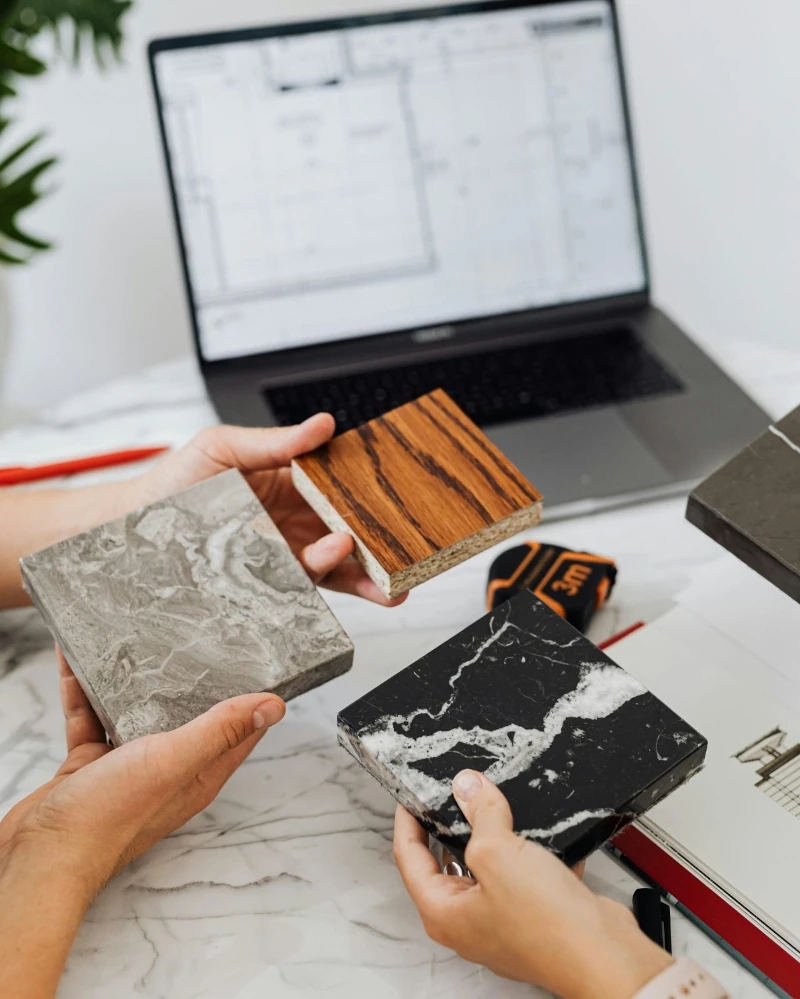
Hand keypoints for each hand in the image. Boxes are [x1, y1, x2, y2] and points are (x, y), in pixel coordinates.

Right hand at [0, 649, 285, 896]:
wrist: (42, 854)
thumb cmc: (109, 818)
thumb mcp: (174, 761)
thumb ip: (220, 730)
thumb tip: (274, 706)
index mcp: (198, 772)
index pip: (237, 730)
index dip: (249, 698)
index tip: (255, 661)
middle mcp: (166, 770)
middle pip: (184, 714)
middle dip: (184, 677)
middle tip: (187, 637)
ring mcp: (127, 767)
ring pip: (132, 711)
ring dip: (127, 680)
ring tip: (123, 639)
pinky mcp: (90, 765)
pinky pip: (89, 719)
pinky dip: (83, 692)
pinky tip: (74, 664)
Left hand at [130, 415, 403, 606]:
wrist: (128, 529)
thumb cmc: (173, 483)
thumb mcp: (222, 447)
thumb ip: (273, 442)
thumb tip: (323, 425)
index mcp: (290, 486)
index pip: (341, 493)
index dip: (371, 502)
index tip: (394, 508)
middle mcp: (292, 524)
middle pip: (346, 536)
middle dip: (379, 551)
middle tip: (401, 561)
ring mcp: (279, 557)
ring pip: (333, 569)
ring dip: (363, 578)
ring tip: (385, 586)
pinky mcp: (263, 585)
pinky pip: (302, 591)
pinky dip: (327, 593)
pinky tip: (344, 592)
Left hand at [393, 770, 672, 998]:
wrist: (605, 954)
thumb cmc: (548, 927)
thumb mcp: (498, 852)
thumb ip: (479, 813)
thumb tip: (468, 787)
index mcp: (444, 912)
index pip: (409, 856)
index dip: (407, 820)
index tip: (409, 795)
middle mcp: (469, 920)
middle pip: (447, 859)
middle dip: (452, 823)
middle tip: (456, 793)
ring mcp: (503, 918)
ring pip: (489, 863)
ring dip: (496, 834)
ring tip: (497, 805)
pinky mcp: (535, 913)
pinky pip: (523, 871)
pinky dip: (530, 851)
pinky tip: (541, 833)